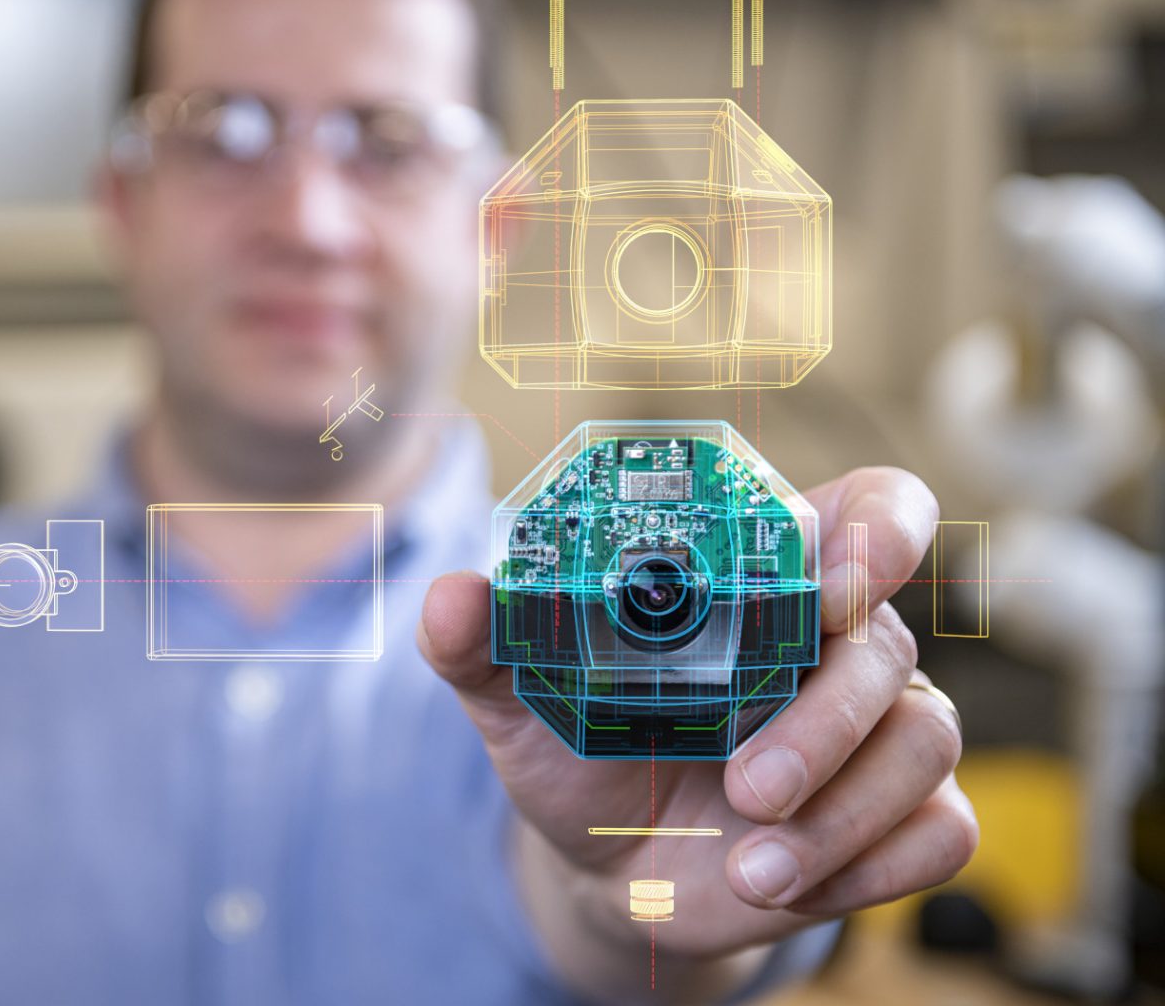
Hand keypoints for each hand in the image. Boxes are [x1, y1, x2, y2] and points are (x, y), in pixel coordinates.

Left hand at [418, 467, 977, 982]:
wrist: (604, 865)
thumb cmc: (580, 745)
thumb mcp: (520, 693)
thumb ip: (485, 641)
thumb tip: (451, 599)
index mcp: (763, 582)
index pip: (869, 511)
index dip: (883, 525)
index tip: (845, 570)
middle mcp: (835, 644)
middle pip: (885, 644)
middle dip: (826, 719)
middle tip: (747, 782)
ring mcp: (877, 731)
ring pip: (925, 741)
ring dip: (842, 812)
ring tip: (748, 865)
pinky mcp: (896, 818)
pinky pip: (945, 831)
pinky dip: (875, 864)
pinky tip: (785, 884)